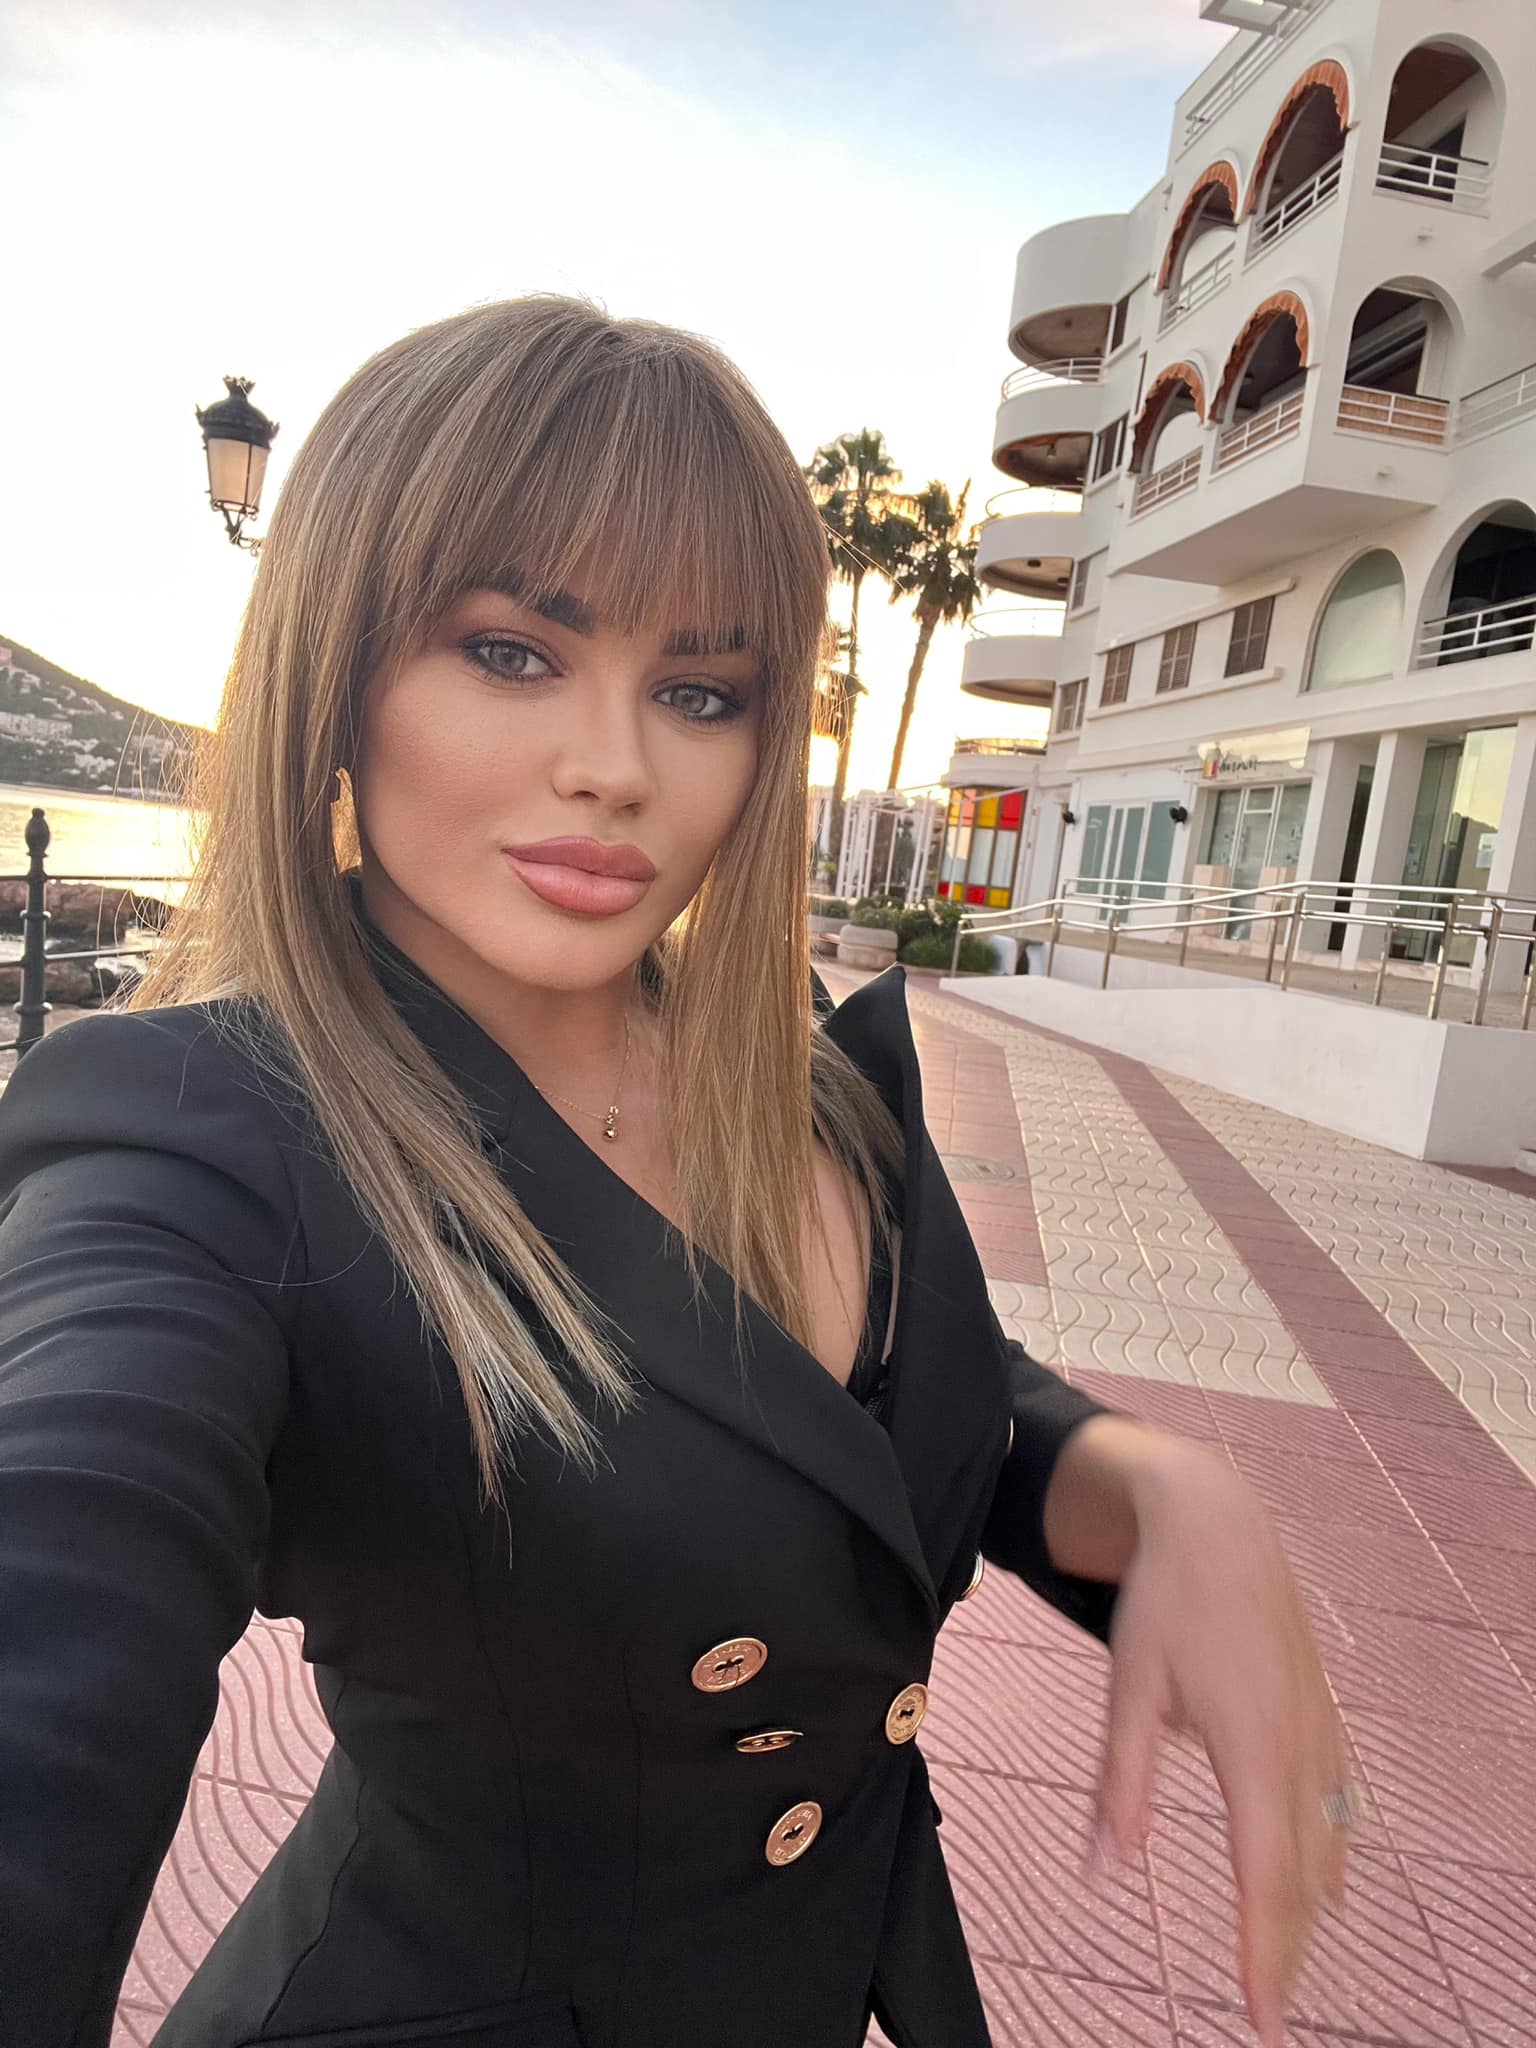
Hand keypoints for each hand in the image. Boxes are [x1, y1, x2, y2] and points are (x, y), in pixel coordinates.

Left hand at [1086, 1429, 1350, 2046]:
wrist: (1217, 1522)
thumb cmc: (1166, 1602)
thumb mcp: (1129, 1686)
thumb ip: (1122, 1783)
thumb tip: (1106, 1872)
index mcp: (1250, 1745)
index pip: (1265, 1872)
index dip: (1264, 1949)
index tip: (1263, 2014)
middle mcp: (1297, 1744)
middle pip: (1302, 1871)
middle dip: (1286, 1946)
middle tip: (1271, 2013)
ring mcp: (1317, 1724)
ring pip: (1327, 1837)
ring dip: (1309, 1903)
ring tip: (1289, 1960)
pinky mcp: (1320, 1706)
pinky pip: (1337, 1795)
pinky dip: (1330, 1846)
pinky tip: (1326, 1875)